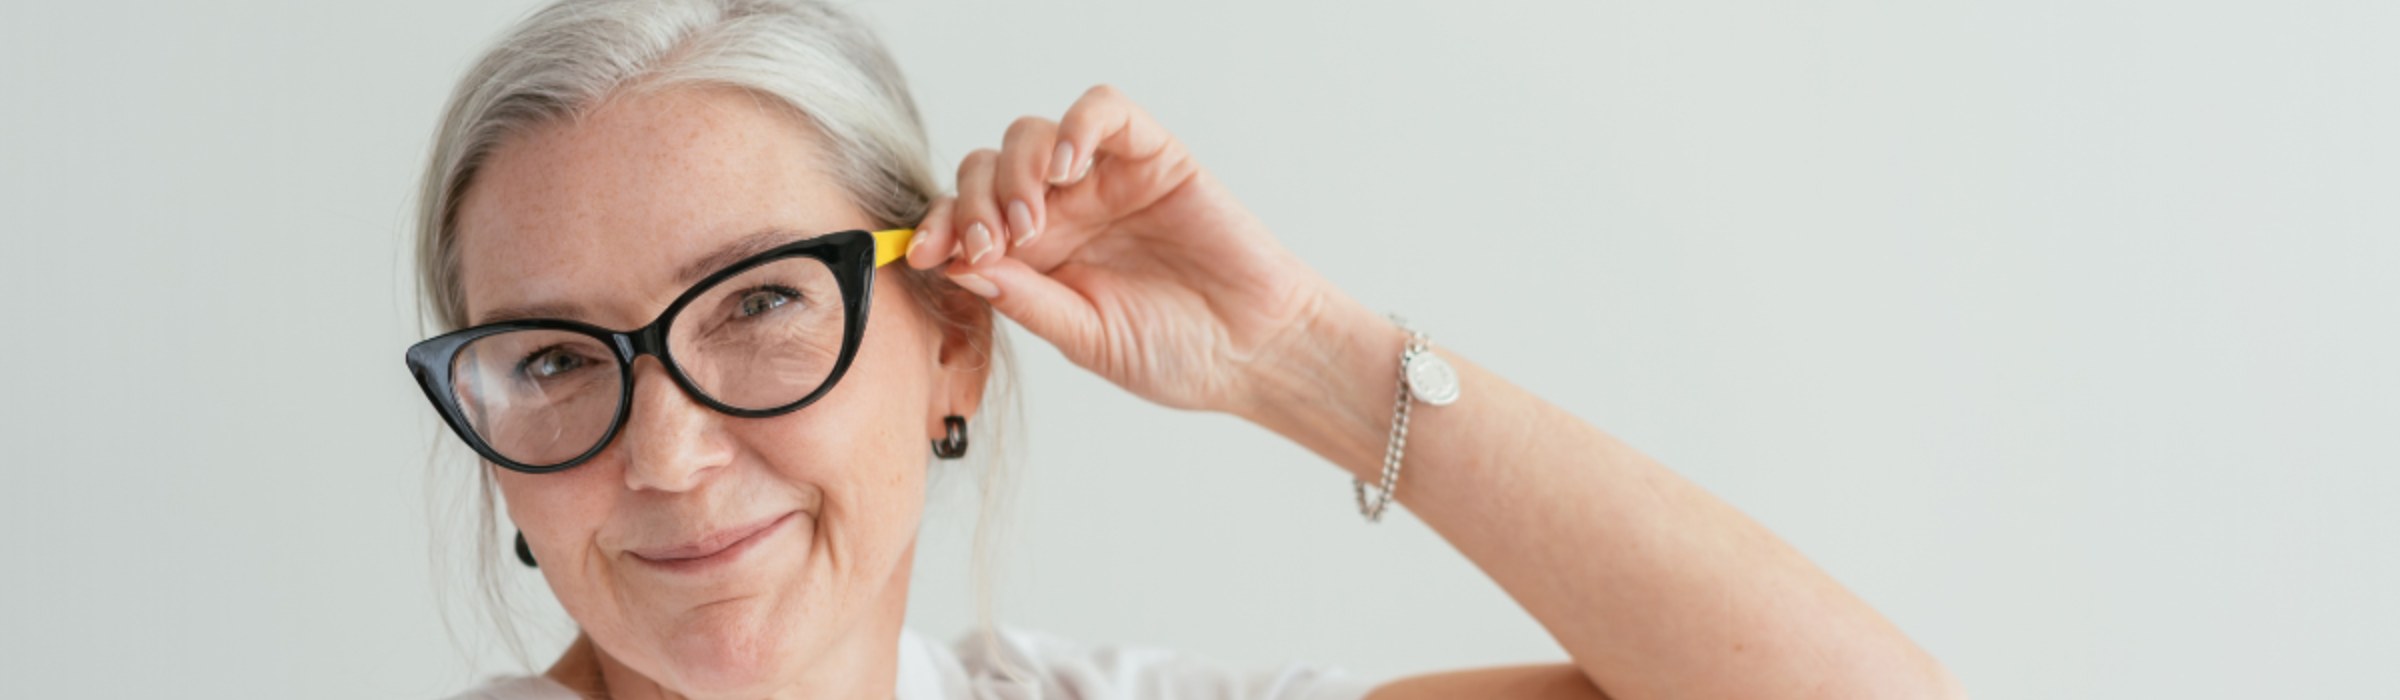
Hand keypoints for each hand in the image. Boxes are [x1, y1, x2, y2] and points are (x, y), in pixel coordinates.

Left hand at [906, 85, 1342, 415]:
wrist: (1254, 353)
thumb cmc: (1175, 354)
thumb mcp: (1084, 337)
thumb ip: (1024, 299)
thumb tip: (956, 267)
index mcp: (1035, 258)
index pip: (966, 220)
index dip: (938, 227)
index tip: (925, 254)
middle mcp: (1062, 211)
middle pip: (985, 169)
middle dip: (973, 203)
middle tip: (992, 245)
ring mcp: (1104, 179)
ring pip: (1031, 135)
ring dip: (1015, 171)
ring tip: (1034, 221)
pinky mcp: (1151, 154)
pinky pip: (1102, 110)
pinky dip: (1076, 126)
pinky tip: (1069, 168)